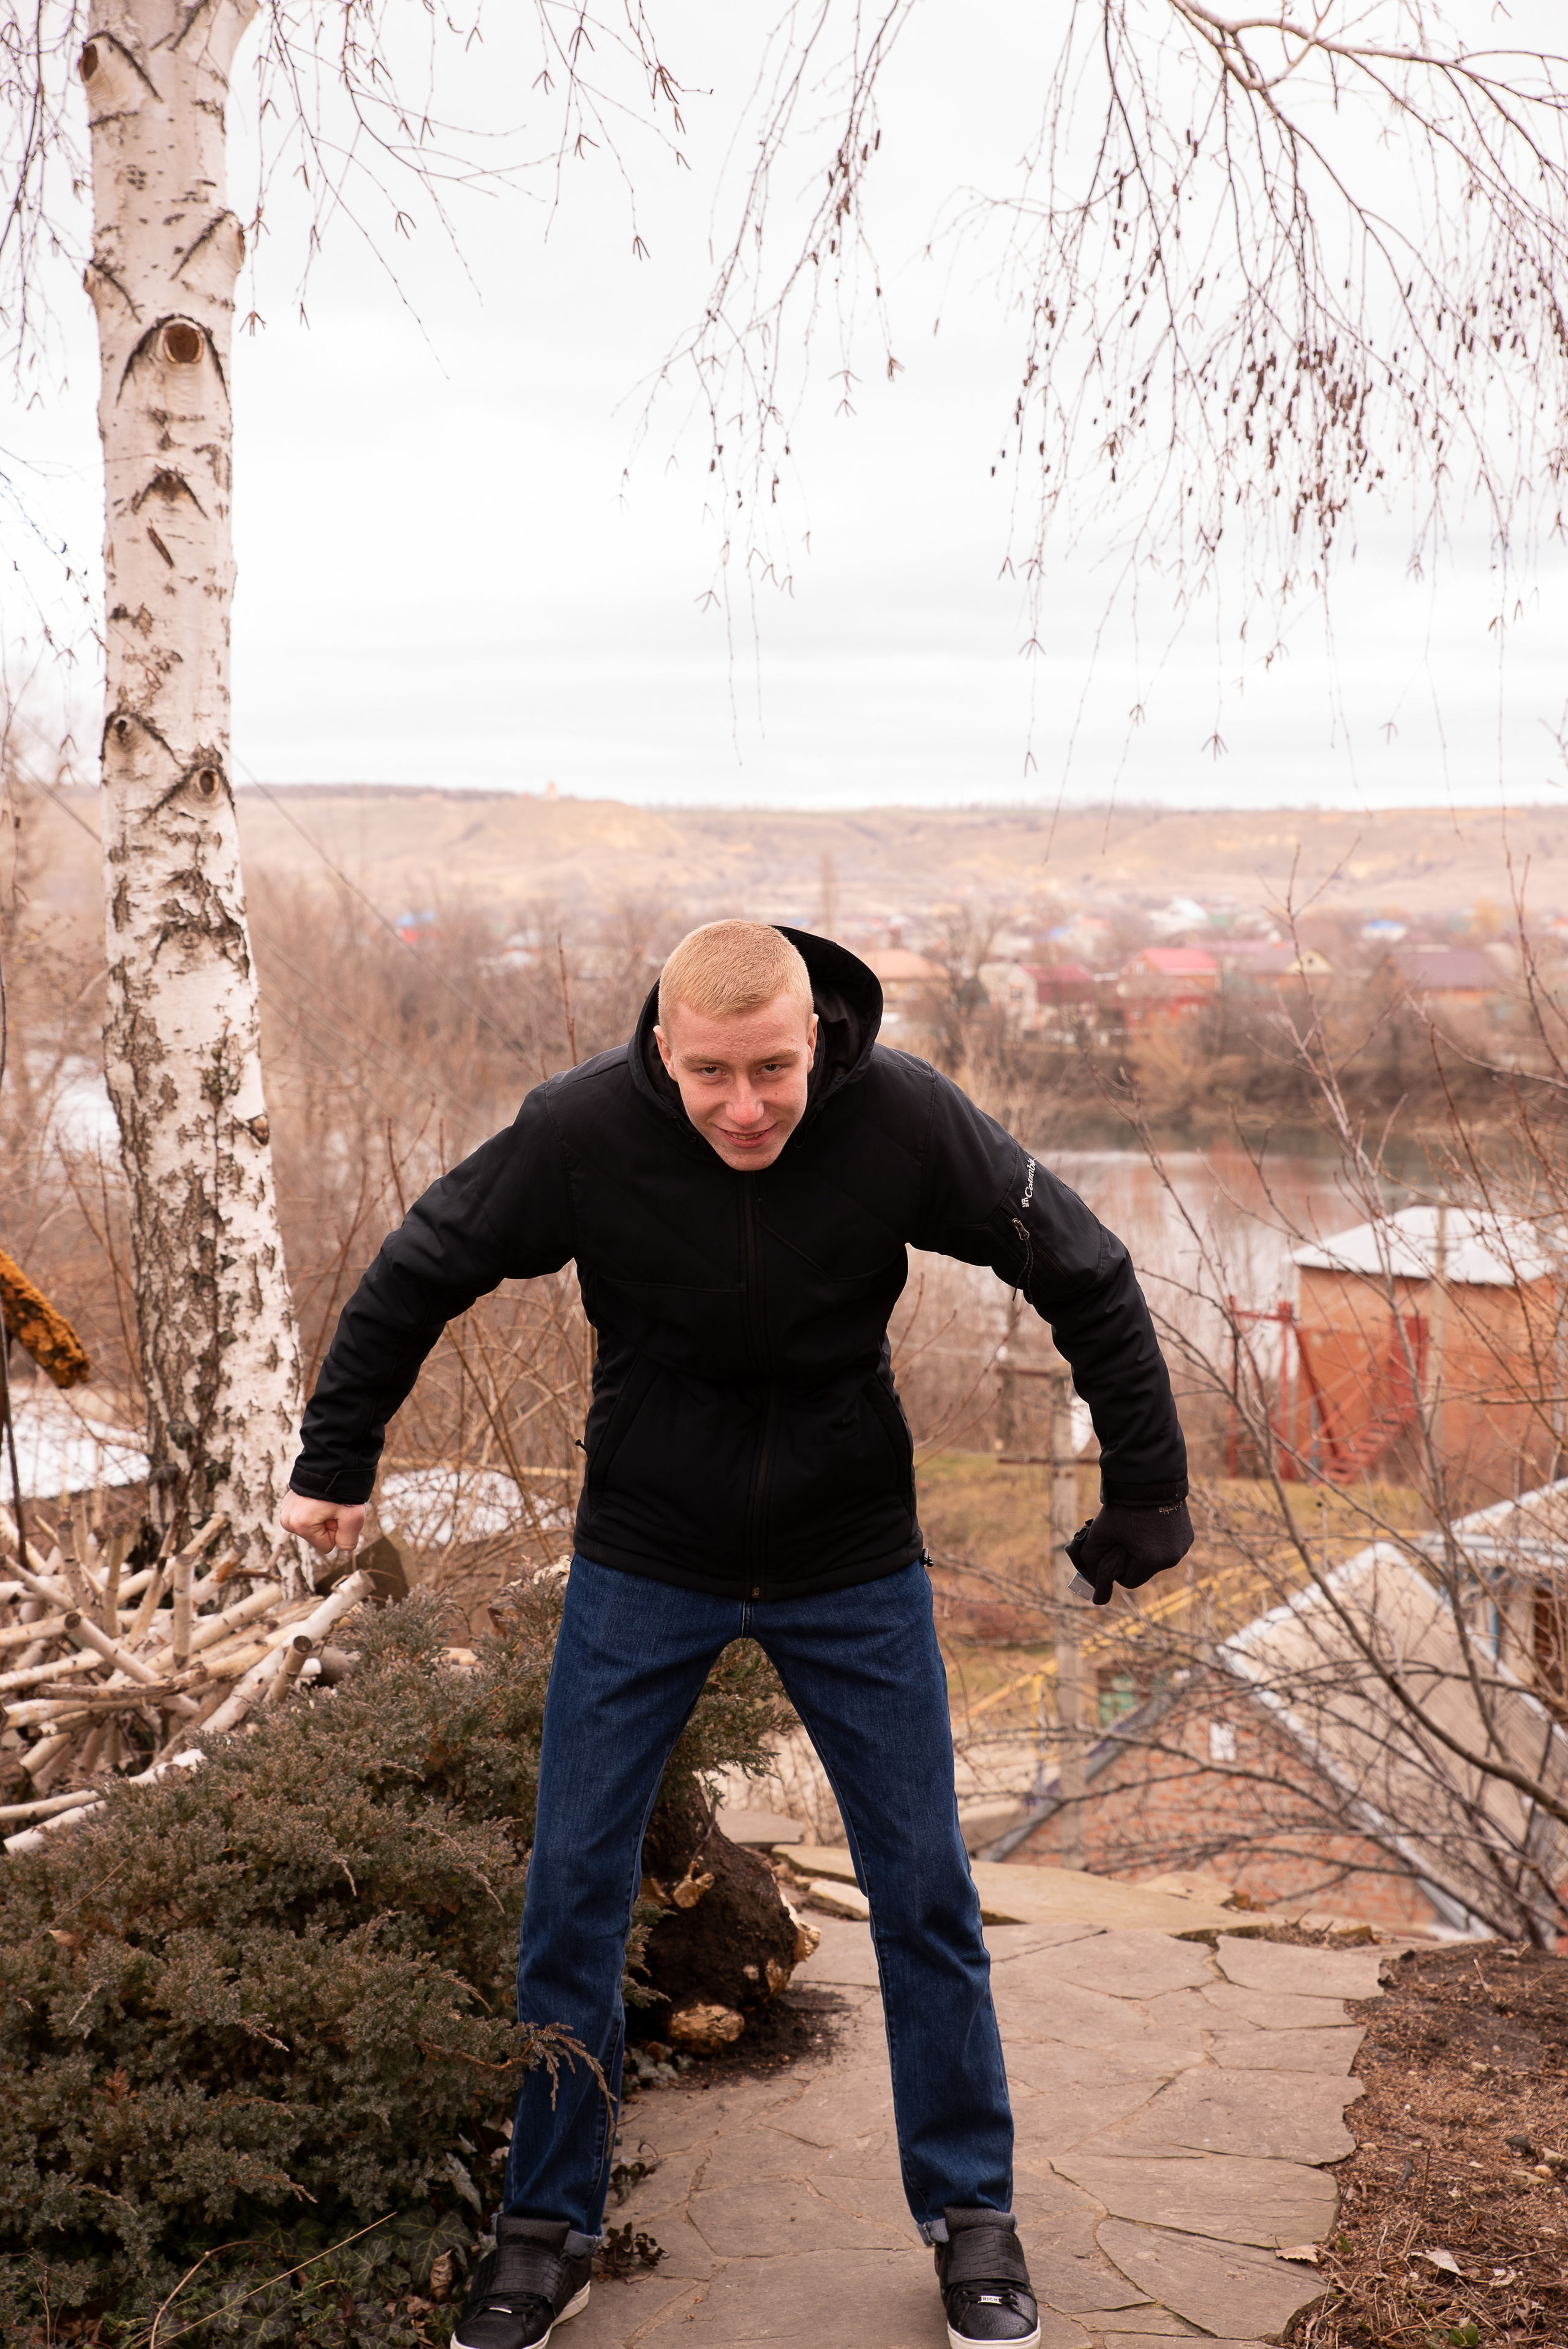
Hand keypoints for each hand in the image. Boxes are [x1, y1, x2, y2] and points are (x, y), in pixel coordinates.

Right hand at [280, 1490, 365, 1556]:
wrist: (333, 1459)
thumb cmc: (343, 1488)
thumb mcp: (354, 1518)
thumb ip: (348, 1541)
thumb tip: (341, 1546)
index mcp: (300, 1525)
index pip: (326, 1546)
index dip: (338, 1531)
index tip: (338, 1513)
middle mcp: (288, 1520)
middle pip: (318, 1537)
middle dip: (330, 1524)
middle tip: (335, 1505)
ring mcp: (286, 1510)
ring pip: (313, 1527)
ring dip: (325, 1516)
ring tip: (328, 1499)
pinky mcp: (288, 1503)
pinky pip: (308, 1516)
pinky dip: (317, 1508)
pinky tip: (321, 1495)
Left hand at [1065, 1500, 1192, 1606]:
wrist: (1150, 1476)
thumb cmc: (1123, 1505)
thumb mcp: (1100, 1532)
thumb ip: (1090, 1556)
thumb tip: (1087, 1576)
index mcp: (1151, 1561)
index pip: (1129, 1581)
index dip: (1117, 1567)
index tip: (1114, 1549)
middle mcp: (1172, 1558)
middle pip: (1144, 1569)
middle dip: (1132, 1557)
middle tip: (1125, 1535)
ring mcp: (1183, 1546)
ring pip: (1157, 1558)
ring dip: (1146, 1549)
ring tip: (1139, 1526)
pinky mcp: (1188, 1535)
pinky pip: (1169, 1546)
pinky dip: (1159, 1539)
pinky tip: (1152, 1522)